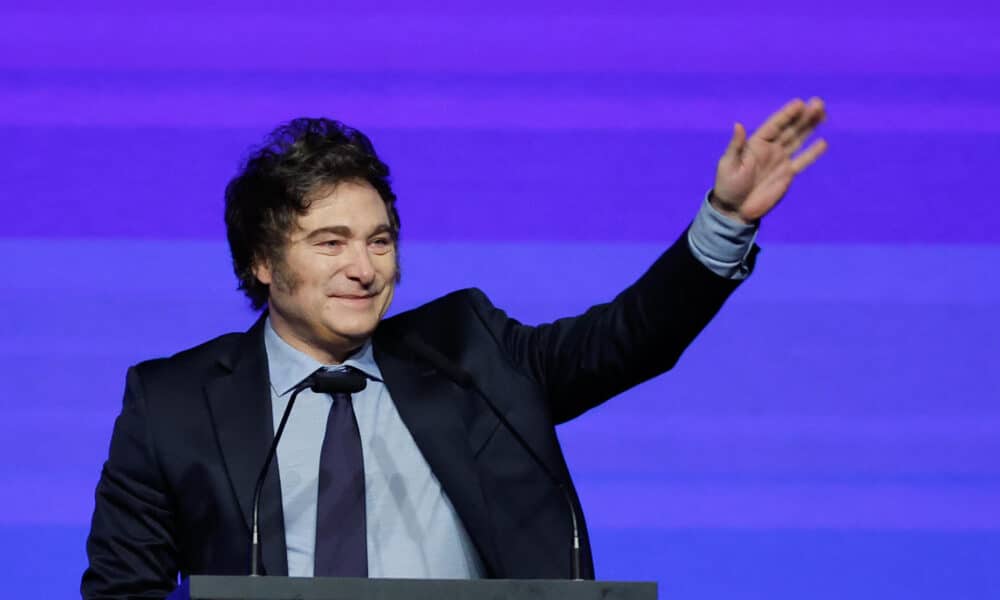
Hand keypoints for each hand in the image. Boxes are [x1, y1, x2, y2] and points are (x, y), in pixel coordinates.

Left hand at [711, 97, 827, 223]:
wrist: (735, 209)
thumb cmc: (727, 185)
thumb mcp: (728, 164)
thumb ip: (736, 145)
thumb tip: (738, 124)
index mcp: (756, 143)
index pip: (774, 125)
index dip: (787, 114)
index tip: (800, 103)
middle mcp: (770, 148)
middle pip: (790, 129)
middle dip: (804, 116)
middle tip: (819, 103)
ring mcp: (780, 160)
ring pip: (799, 140)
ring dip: (810, 127)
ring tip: (823, 113)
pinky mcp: (787, 174)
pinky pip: (802, 161)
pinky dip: (812, 153)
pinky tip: (823, 142)